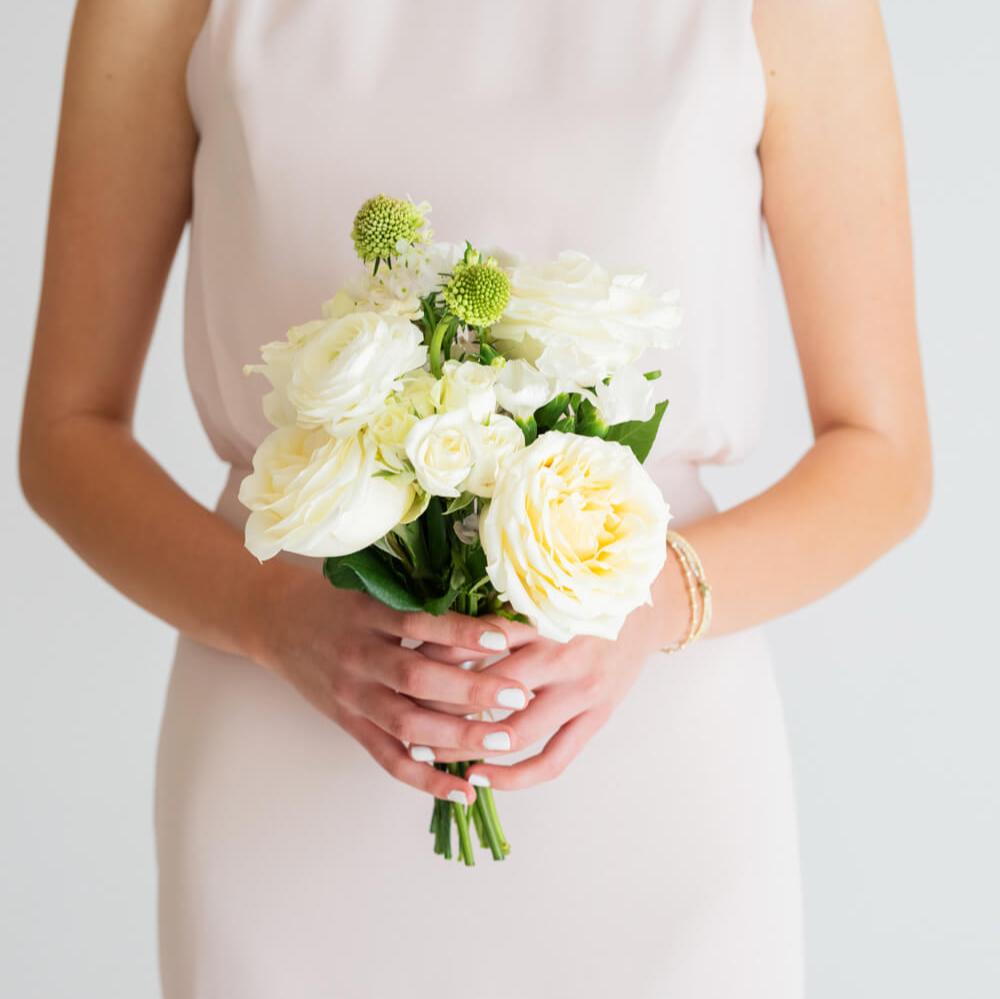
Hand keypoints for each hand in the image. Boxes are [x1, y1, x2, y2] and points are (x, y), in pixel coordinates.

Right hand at [249, 561, 534, 801]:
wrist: (275, 621)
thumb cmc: (336, 600)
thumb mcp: (373, 588)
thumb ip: (419, 601)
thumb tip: (486, 613)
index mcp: (369, 616)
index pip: (422, 624)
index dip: (463, 632)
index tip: (506, 637)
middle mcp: (360, 657)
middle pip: (418, 678)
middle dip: (472, 690)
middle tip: (518, 696)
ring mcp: (353, 695)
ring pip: (406, 723)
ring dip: (457, 736)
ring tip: (504, 740)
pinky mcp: (349, 724)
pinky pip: (388, 757)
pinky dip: (426, 778)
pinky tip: (462, 790)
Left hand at [416, 550, 689, 787]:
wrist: (648, 606)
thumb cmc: (584, 596)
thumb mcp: (541, 594)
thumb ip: (496, 614)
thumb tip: (431, 635)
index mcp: (544, 618)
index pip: (481, 644)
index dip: (439, 661)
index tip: (405, 671)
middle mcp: (563, 656)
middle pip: (492, 694)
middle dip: (445, 711)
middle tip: (406, 722)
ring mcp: (583, 692)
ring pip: (518, 732)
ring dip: (470, 748)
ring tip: (432, 755)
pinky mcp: (596, 718)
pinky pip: (554, 760)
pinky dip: (516, 778)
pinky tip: (482, 778)